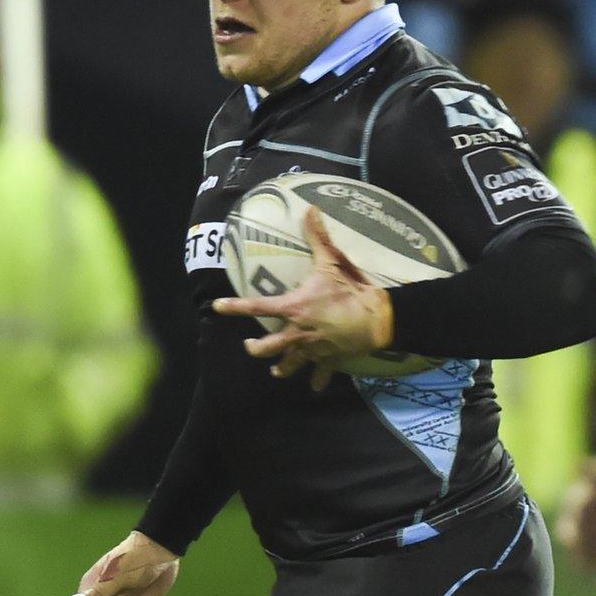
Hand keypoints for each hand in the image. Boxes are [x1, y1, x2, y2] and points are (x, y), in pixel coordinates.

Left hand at [212, 208, 392, 390]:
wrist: (378, 318)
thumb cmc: (352, 290)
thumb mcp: (333, 262)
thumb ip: (318, 238)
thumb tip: (310, 210)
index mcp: (293, 308)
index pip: (256, 307)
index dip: (233, 307)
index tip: (217, 308)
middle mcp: (296, 332)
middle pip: (266, 347)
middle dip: (256, 348)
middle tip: (251, 346)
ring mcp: (312, 350)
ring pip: (288, 365)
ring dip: (280, 368)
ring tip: (275, 369)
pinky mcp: (329, 360)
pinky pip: (320, 376)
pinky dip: (318, 381)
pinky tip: (315, 386)